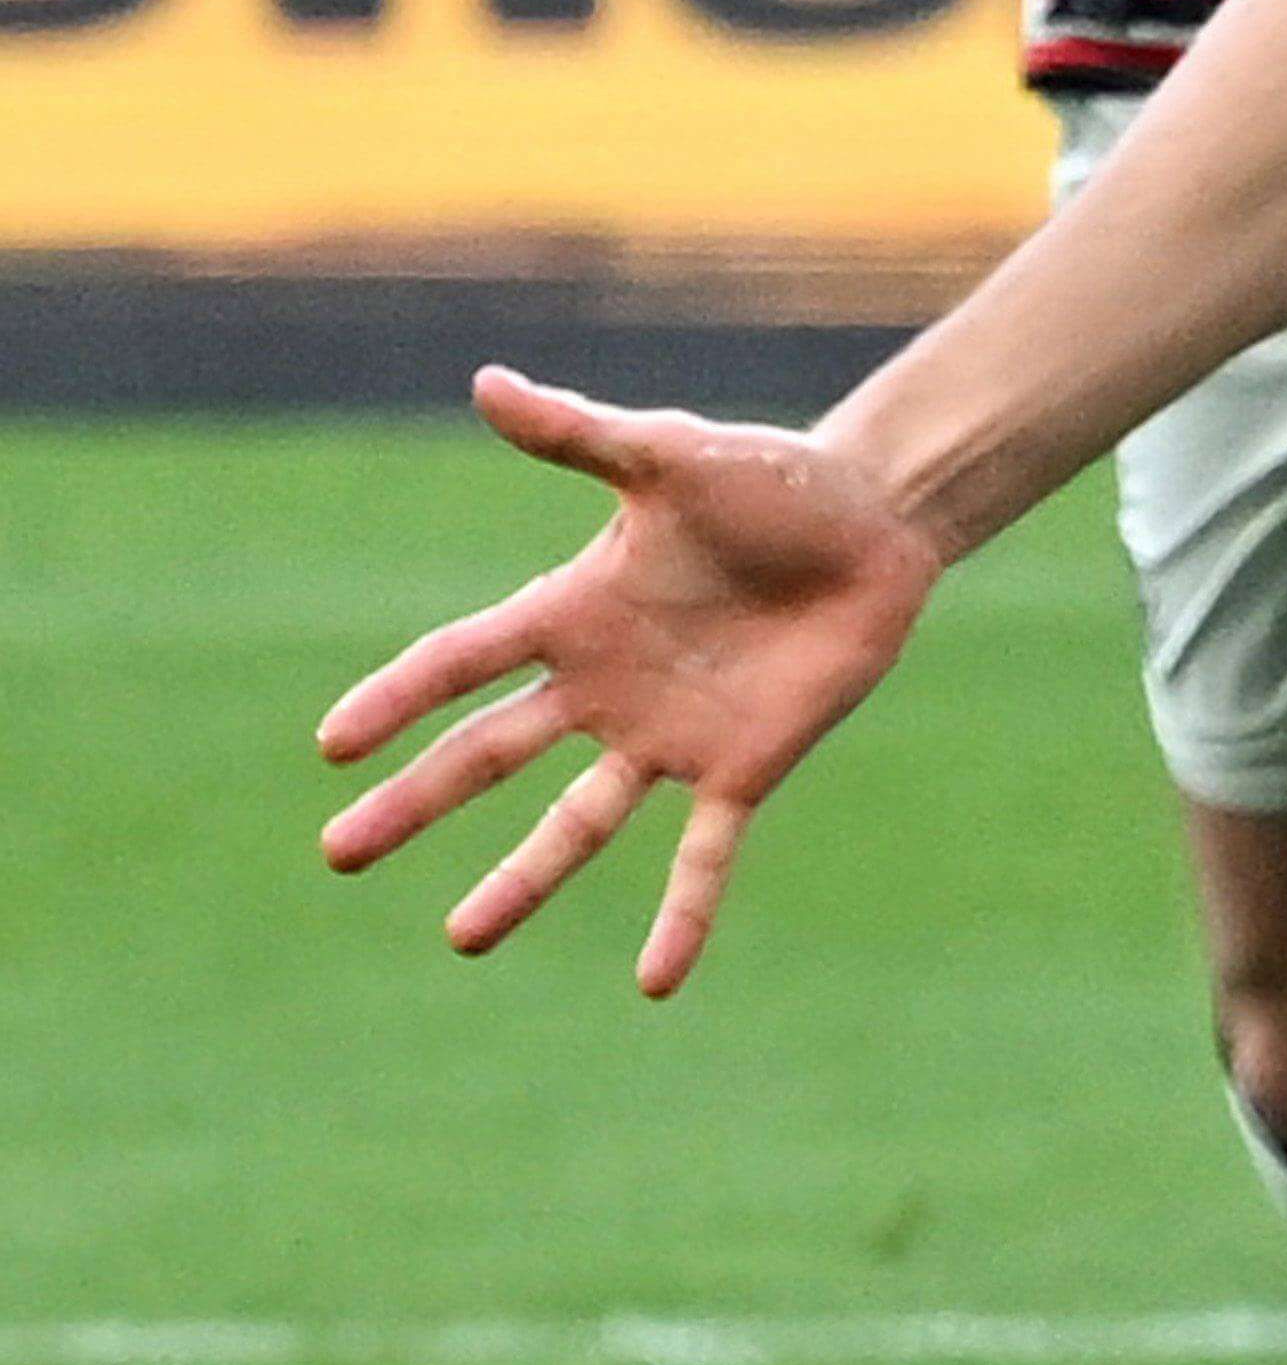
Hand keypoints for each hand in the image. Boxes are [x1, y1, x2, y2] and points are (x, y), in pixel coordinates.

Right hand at [313, 368, 941, 996]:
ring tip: (462, 938)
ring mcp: (670, 734)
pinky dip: (682, 916)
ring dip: (522, 881)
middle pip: (492, 753)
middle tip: (339, 852)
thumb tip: (486, 382)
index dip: (401, 698)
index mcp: (577, 611)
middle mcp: (608, 685)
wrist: (877, 519)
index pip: (466, 660)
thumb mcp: (672, 457)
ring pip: (577, 823)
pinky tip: (654, 983)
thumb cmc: (772, 479)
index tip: (331, 745)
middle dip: (418, 801)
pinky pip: (703, 855)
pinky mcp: (745, 767)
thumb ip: (581, 435)